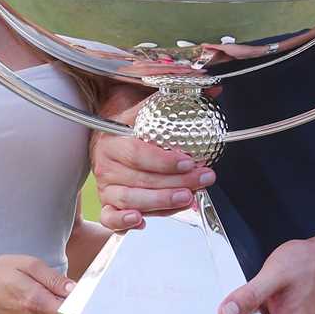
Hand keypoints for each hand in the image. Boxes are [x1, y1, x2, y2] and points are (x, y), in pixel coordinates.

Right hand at [90, 86, 216, 230]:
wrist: (100, 133)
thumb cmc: (126, 121)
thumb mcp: (145, 103)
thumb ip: (177, 97)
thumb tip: (214, 90)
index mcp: (114, 136)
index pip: (139, 152)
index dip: (164, 160)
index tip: (189, 160)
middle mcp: (106, 161)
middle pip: (141, 178)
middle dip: (176, 182)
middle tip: (202, 179)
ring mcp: (105, 183)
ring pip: (130, 199)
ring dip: (161, 202)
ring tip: (187, 198)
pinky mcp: (106, 201)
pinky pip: (110, 217)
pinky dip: (123, 223)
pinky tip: (142, 221)